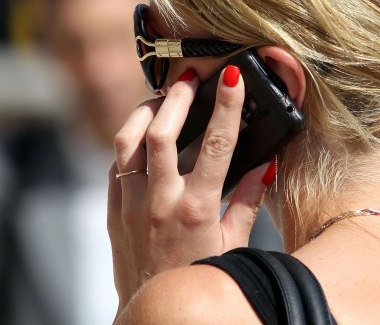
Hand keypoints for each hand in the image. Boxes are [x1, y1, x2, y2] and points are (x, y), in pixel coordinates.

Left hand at [107, 66, 272, 315]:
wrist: (151, 310)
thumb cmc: (198, 277)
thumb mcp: (232, 244)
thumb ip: (248, 202)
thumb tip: (266, 166)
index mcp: (197, 208)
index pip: (217, 144)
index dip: (227, 105)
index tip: (232, 77)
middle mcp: (160, 201)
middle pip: (162, 130)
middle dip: (178, 96)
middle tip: (190, 77)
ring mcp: (132, 204)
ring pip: (128, 140)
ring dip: (146, 111)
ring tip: (162, 98)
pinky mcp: (114, 209)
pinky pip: (116, 163)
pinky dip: (131, 141)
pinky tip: (145, 133)